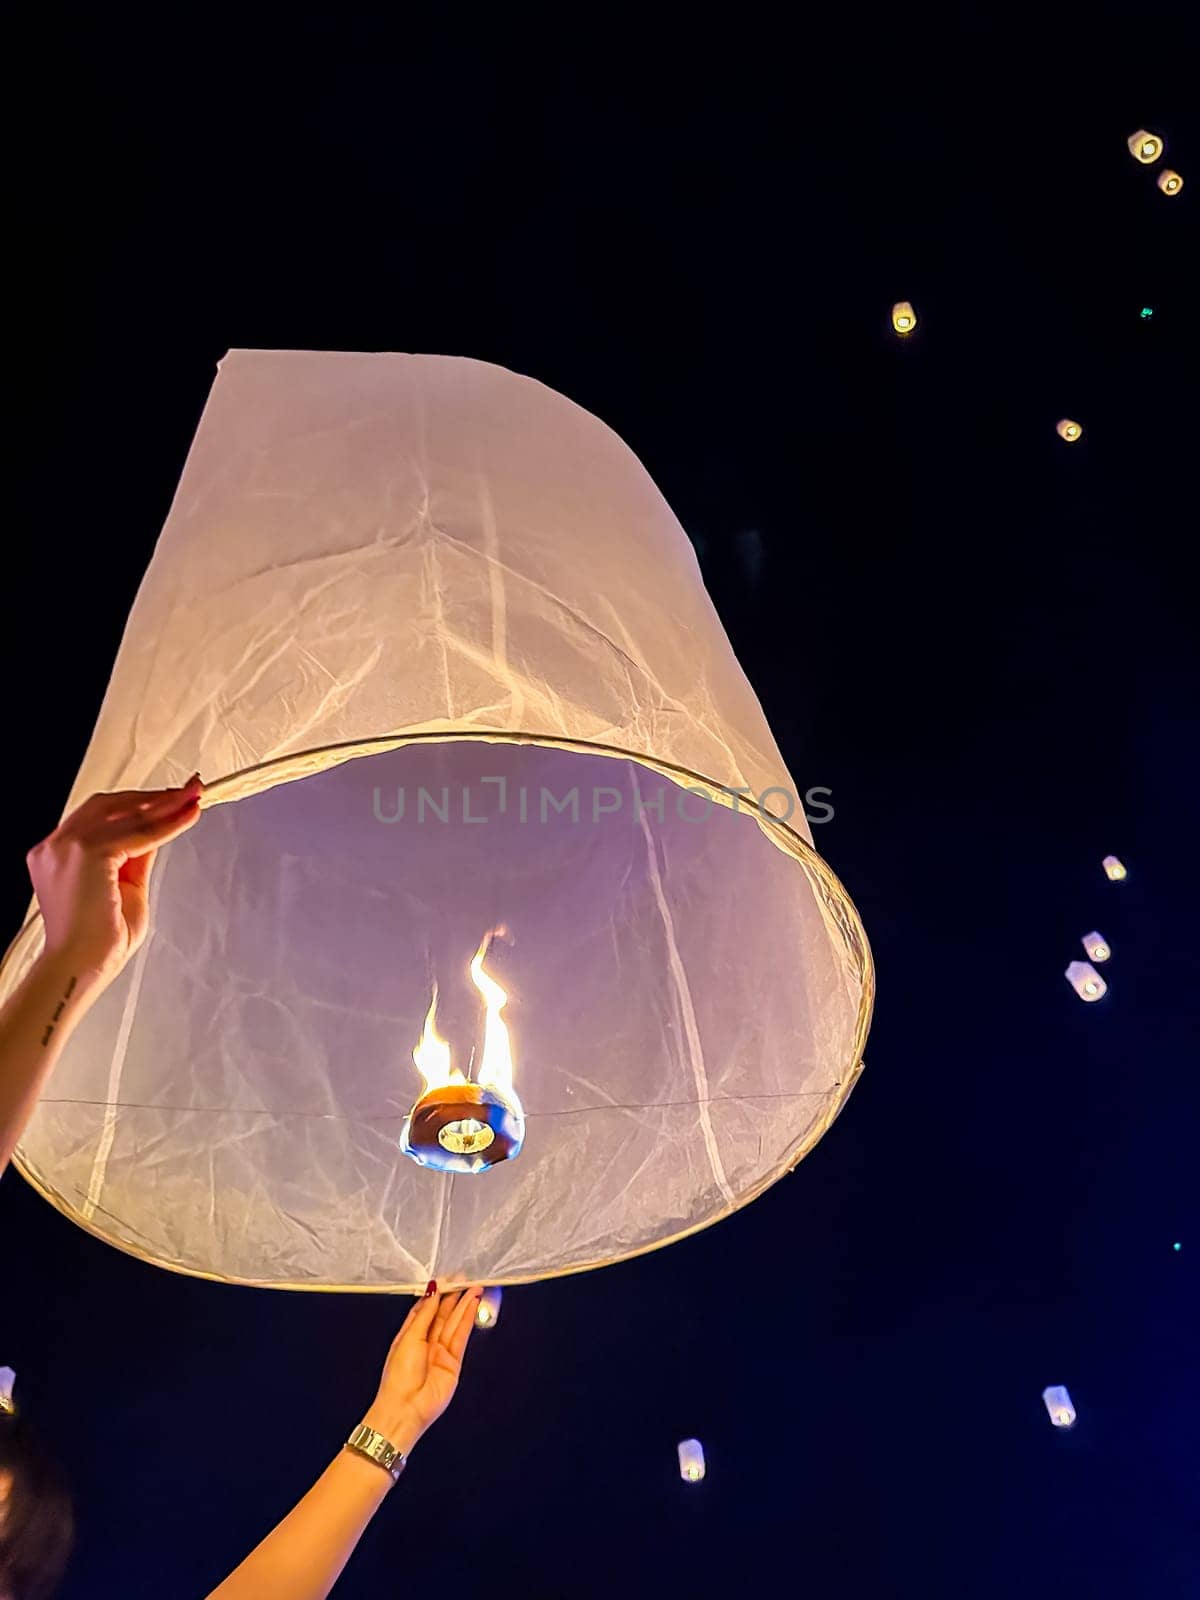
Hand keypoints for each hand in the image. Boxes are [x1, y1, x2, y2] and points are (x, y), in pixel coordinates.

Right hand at [25, 776, 204, 986]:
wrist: (80, 968)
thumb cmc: (99, 942)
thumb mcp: (125, 888)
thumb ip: (134, 858)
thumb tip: (155, 832)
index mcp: (56, 853)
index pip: (100, 816)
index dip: (138, 804)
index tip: (171, 798)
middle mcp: (55, 846)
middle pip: (109, 805)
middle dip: (154, 796)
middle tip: (191, 790)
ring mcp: (66, 847)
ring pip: (124, 813)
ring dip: (164, 804)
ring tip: (194, 798)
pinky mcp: (87, 854)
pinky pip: (136, 832)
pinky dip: (166, 824)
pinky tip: (187, 817)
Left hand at [362, 1285, 483, 1455]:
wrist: (405, 1409)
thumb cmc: (398, 1377)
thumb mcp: (409, 1338)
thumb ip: (425, 1314)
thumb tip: (433, 1291)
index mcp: (410, 1335)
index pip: (426, 1308)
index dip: (437, 1293)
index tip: (447, 1279)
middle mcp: (426, 1342)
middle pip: (442, 1314)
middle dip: (453, 1296)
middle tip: (465, 1280)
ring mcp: (440, 1352)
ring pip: (454, 1323)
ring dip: (464, 1305)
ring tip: (474, 1287)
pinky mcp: (454, 1362)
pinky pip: (461, 1336)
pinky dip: (468, 1319)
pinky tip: (472, 1305)